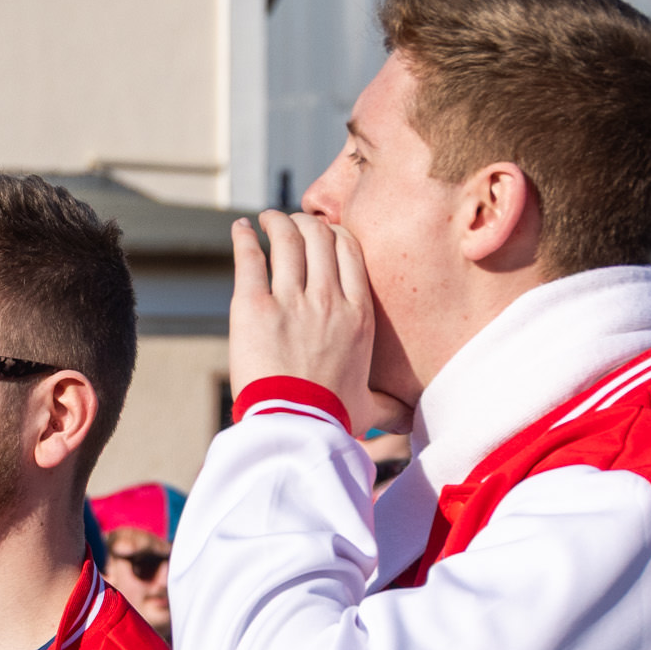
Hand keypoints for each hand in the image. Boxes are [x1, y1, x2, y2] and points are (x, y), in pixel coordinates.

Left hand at [228, 212, 375, 413]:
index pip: (350, 250)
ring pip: (287, 241)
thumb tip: (409, 420)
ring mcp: (291, 302)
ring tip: (267, 220)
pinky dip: (245, 239)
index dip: (335, 233)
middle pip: (319, 237)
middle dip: (305, 224)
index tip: (324, 234)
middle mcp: (329, 300)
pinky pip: (251, 260)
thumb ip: (388, 405)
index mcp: (359, 314)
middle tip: (291, 224)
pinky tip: (241, 229)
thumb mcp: (368, 406)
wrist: (296, 429)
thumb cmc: (332, 420)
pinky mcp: (253, 309)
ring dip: (276, 223)